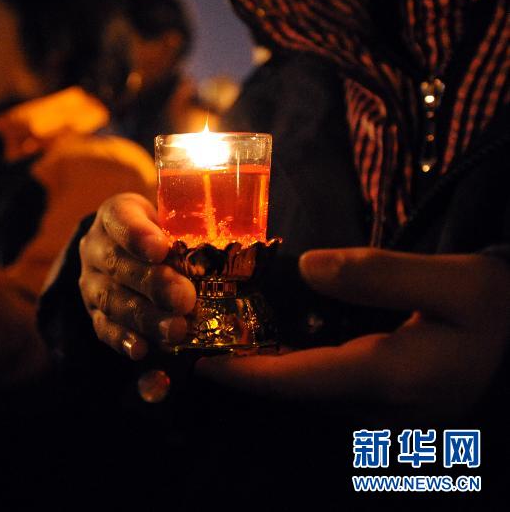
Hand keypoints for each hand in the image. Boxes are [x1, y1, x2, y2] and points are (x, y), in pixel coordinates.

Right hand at [78, 193, 195, 359]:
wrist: (131, 254)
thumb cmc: (164, 232)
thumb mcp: (175, 218)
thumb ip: (194, 226)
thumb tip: (241, 235)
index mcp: (115, 214)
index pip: (120, 218)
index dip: (137, 235)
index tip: (161, 249)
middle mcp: (96, 247)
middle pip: (117, 263)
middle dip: (152, 283)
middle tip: (184, 298)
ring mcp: (92, 282)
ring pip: (112, 299)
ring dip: (145, 317)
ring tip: (177, 330)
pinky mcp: (96, 314)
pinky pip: (105, 329)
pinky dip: (124, 341)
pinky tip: (143, 350)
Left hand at [196, 248, 509, 415]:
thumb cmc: (496, 309)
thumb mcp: (454, 282)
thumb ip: (380, 274)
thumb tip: (306, 268)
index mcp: (390, 376)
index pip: (298, 380)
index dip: (245, 372)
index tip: (201, 358)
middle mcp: (378, 406)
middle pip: (296, 390)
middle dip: (247, 366)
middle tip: (203, 334)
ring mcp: (384, 413)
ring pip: (310, 392)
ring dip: (268, 366)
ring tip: (228, 332)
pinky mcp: (387, 404)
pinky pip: (328, 388)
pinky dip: (296, 366)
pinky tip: (277, 338)